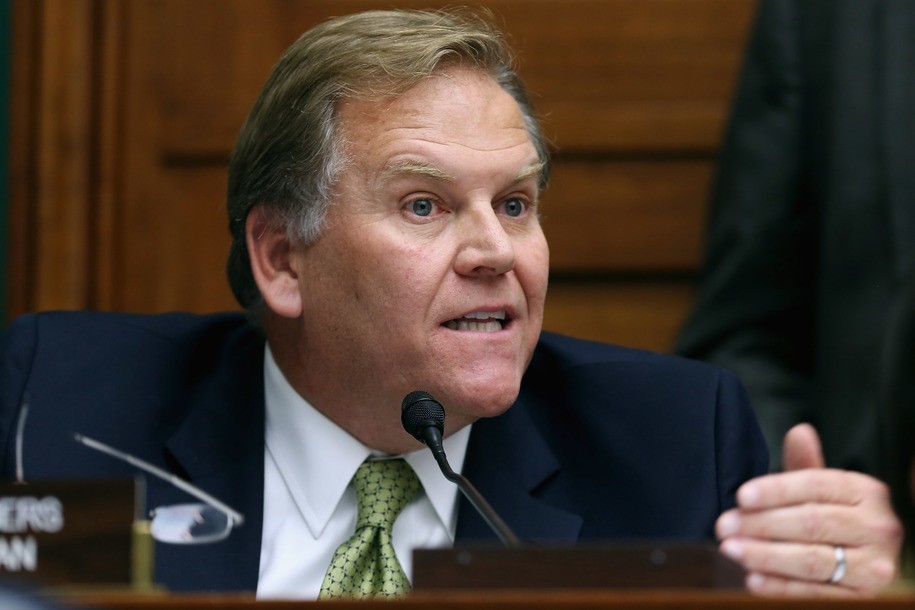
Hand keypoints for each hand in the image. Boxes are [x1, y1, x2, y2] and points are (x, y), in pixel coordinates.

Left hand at [715, 423, 902, 596]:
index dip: (776, 490)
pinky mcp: (865, 599)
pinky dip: (781, 587)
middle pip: (811, 523)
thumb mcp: (825, 491)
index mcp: (866, 492)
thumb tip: (800, 431)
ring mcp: (874, 567)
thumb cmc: (836, 520)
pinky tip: (753, 580)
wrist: (867, 565)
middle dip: (760, 524)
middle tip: (724, 526)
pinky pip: (816, 594)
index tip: (741, 496)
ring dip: (765, 556)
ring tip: (731, 549)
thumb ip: (806, 466)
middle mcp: (877, 528)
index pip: (816, 485)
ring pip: (811, 560)